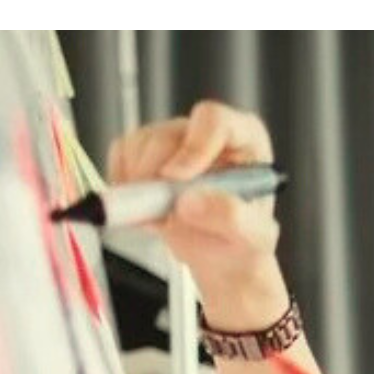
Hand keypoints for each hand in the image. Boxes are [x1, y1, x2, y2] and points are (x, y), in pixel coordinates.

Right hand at [103, 100, 283, 318]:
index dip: (192, 147)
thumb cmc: (241, 237)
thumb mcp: (252, 237)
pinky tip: (146, 208)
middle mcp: (207, 131)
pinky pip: (120, 153)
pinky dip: (123, 185)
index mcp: (244, 137)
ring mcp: (174, 137)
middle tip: (161, 213)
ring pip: (139, 144)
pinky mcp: (145, 149)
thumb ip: (231, 217)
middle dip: (155, 177)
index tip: (175, 179)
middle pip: (166, 135)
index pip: (214, 120)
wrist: (220, 252)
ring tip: (161, 217)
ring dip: (139, 185)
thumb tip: (191, 201)